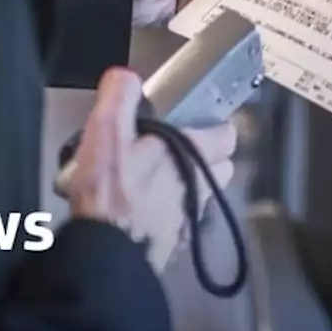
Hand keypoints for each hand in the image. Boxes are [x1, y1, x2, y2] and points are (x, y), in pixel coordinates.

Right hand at [66, 68, 237, 274]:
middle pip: (219, 167)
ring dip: (183, 186)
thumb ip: (120, 95)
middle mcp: (199, 186)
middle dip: (204, 158)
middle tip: (173, 150)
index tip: (202, 124)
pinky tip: (139, 211)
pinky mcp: (172, 243)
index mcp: (191, 153)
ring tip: (151, 181)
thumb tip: (125, 78)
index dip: (216, 128)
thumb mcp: (107, 130)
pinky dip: (166, 214)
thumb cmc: (111, 195)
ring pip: (200, 194)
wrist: (106, 253)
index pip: (225, 135)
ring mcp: (188, 217)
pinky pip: (180, 221)